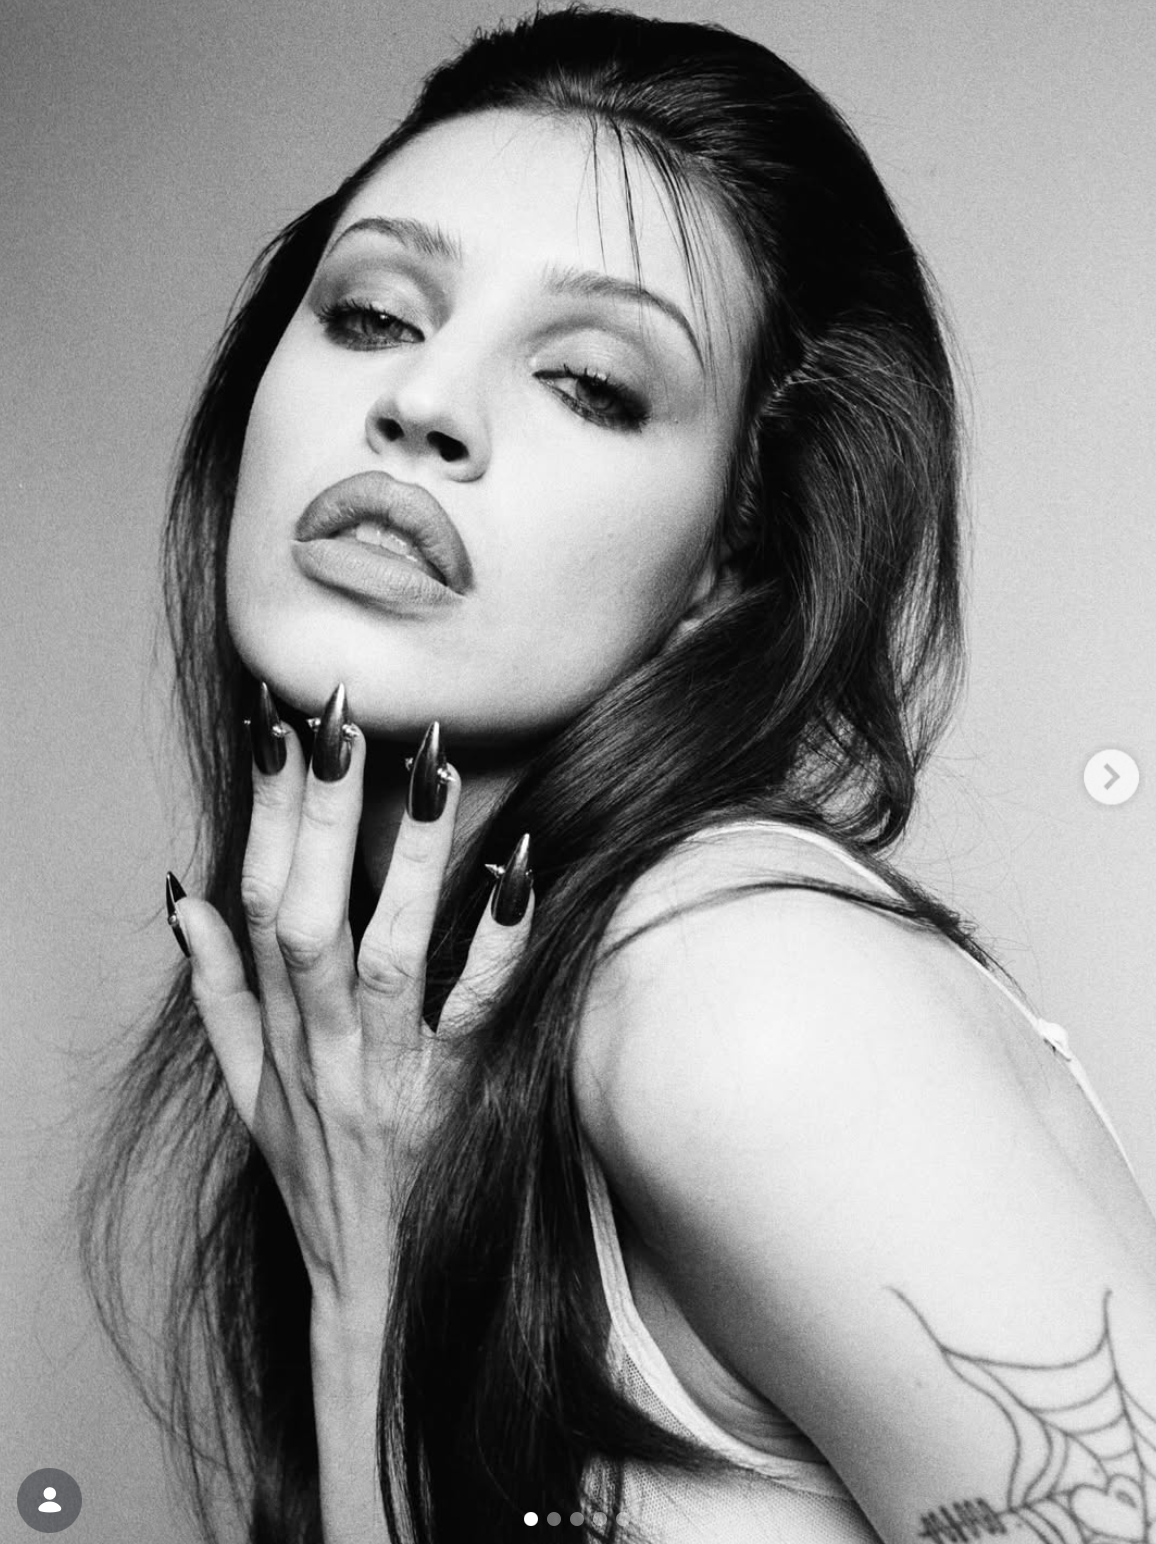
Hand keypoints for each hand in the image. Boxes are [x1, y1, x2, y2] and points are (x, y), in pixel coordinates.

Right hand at [166, 682, 533, 1314]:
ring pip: (384, 952)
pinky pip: (474, 1015)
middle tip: (341, 715)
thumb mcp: (245, 1091)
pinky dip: (492, 944)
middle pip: (307, 914)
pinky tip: (516, 874)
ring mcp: (386, 1075)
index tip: (274, 724)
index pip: (256, 901)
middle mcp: (320, 1046)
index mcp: (273, 1031)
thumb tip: (185, 895)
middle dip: (319, 812)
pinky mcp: (456, 1100)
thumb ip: (217, 991)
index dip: (262, 813)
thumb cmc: (313, 1177)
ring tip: (427, 766)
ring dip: (404, 860)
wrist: (373, 1291)